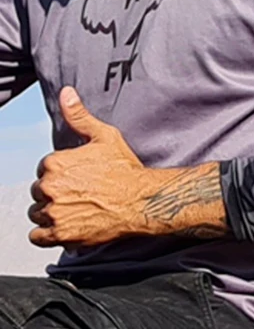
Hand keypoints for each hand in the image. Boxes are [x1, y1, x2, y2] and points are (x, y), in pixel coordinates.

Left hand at [28, 87, 227, 247]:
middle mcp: (50, 187)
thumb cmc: (125, 169)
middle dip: (55, 192)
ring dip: (52, 212)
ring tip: (76, 207)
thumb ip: (79, 116)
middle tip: (80, 191)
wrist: (141, 200)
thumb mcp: (105, 136)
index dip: (62, 172)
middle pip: (38, 191)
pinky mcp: (59, 234)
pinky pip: (37, 236)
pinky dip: (48, 232)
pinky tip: (68, 223)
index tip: (79, 175)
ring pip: (37, 212)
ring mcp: (54, 212)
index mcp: (55, 163)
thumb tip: (66, 93)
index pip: (44, 169)